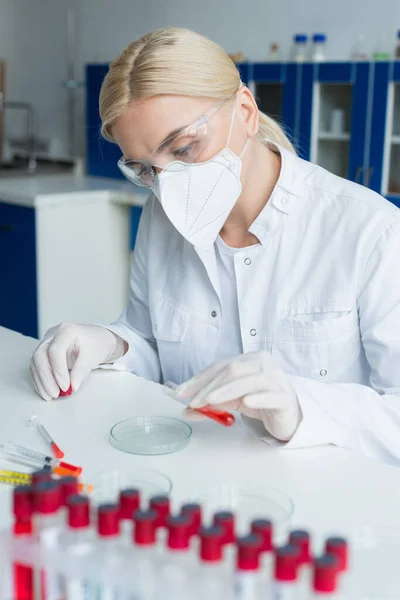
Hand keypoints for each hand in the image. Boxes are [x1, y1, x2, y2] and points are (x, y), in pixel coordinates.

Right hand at [30, 323, 124, 400]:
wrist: (95, 338)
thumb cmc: (95, 344)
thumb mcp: (92, 357)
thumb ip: (81, 372)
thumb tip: (71, 387)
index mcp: (67, 330)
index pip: (55, 351)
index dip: (58, 371)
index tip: (65, 386)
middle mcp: (53, 334)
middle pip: (40, 355)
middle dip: (46, 378)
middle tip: (54, 394)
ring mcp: (46, 342)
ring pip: (35, 362)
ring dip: (41, 381)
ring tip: (50, 396)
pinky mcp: (43, 351)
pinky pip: (36, 366)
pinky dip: (40, 380)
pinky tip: (46, 391)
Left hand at [176, 351, 301, 440]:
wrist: (289, 414)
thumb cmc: (260, 401)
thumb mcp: (233, 399)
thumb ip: (212, 401)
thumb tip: (188, 409)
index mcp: (250, 359)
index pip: (221, 366)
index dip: (199, 379)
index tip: (181, 393)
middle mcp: (264, 364)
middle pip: (233, 371)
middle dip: (209, 386)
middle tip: (194, 402)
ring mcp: (276, 379)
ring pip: (249, 381)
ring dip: (226, 391)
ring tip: (209, 401)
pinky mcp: (285, 398)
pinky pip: (270, 395)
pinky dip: (257, 397)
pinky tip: (246, 401)